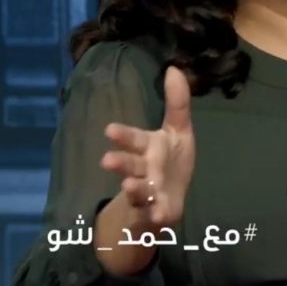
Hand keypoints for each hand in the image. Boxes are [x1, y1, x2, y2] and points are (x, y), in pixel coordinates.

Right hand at [99, 66, 195, 228]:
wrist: (168, 199)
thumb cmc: (170, 160)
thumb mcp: (179, 130)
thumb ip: (177, 102)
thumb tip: (175, 68)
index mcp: (148, 148)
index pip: (134, 139)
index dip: (123, 135)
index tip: (110, 129)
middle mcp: (143, 170)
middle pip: (129, 165)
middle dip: (119, 162)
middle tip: (107, 160)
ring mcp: (148, 193)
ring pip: (138, 190)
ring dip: (134, 189)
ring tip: (128, 187)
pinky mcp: (157, 212)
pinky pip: (154, 215)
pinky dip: (155, 216)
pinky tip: (159, 217)